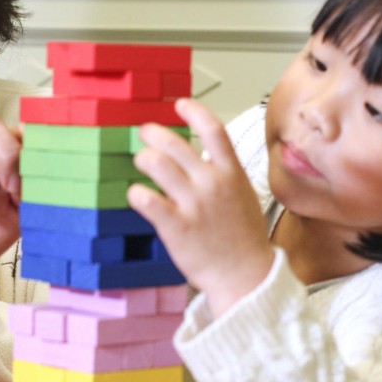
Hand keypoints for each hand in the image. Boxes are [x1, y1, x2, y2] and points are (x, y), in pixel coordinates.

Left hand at [128, 99, 272, 316]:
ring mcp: (194, 204)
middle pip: (175, 143)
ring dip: (143, 158)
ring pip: (157, 164)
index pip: (213, 129)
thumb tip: (204, 156)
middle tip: (145, 134)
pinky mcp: (176, 226)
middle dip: (153, 134)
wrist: (245, 276)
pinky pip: (146, 199)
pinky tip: (136, 194)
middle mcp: (212, 183)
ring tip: (141, 162)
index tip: (179, 104)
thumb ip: (225, 173)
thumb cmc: (243, 238)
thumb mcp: (244, 196)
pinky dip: (136, 192)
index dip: (194, 111)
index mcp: (231, 173)